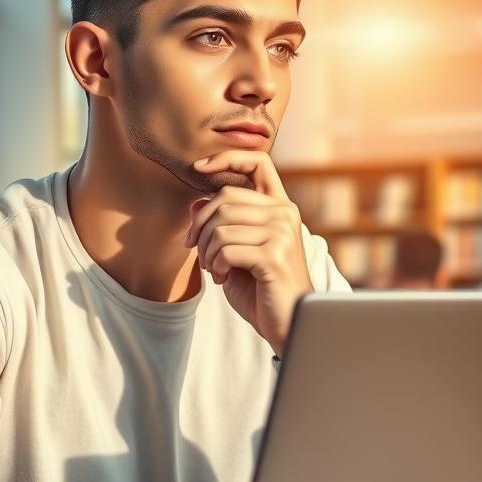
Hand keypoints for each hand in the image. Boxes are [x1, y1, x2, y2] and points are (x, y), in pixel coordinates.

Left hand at [184, 151, 311, 355]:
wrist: (287, 324)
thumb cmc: (261, 290)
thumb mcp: (236, 253)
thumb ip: (221, 226)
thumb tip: (194, 203)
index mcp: (279, 207)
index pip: (257, 162)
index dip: (226, 157)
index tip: (197, 167)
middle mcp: (285, 213)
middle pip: (224, 198)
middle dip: (201, 228)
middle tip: (201, 254)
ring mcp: (283, 232)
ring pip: (220, 227)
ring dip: (207, 253)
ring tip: (216, 269)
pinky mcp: (275, 255)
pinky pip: (226, 249)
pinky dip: (216, 265)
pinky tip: (225, 278)